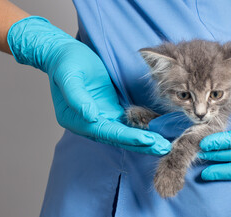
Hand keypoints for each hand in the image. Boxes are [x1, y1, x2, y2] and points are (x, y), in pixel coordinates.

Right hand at [7, 16, 170, 154]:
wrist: (65, 53)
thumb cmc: (66, 62)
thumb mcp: (69, 76)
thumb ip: (77, 97)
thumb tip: (91, 117)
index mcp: (77, 121)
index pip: (108, 132)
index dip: (129, 137)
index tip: (148, 140)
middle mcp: (90, 124)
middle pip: (120, 139)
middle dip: (143, 145)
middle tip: (164, 148)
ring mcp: (102, 118)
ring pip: (126, 134)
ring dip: (145, 141)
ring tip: (165, 145)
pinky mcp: (110, 110)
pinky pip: (128, 123)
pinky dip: (142, 129)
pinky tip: (157, 132)